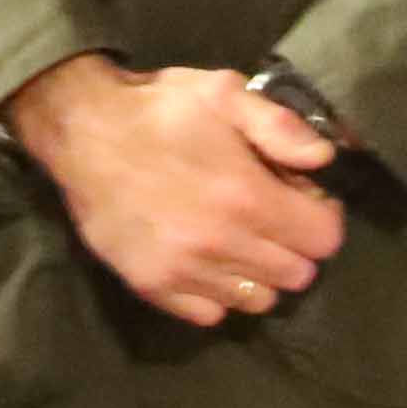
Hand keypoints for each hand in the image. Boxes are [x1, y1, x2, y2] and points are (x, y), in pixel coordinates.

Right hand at [7, 56, 347, 328]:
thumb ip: (281, 126)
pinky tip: (206, 260)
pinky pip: (210, 314)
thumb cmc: (160, 108)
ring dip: (260, 274)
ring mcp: (184, 271)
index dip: (322, 217)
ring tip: (240, 240)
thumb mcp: (225, 93)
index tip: (303, 199)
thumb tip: (325, 159)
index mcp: (246, 196)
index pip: (323, 240)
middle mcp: (220, 244)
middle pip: (297, 276)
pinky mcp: (153, 286)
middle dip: (296, 246)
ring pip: (258, 301)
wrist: (81, 131)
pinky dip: (217, 293)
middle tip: (271, 217)